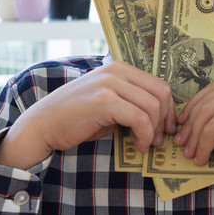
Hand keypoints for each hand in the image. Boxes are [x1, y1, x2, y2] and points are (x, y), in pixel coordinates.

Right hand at [0, 61, 174, 169]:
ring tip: (146, 145)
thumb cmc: (77, 118)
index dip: (168, 109)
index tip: (166, 128)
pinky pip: (139, 118)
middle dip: (164, 120)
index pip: (158, 84)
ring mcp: (110, 84)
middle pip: (160, 93)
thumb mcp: (108, 104)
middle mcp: (116, 71)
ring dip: (154, 130)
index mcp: (119, 68)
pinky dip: (144, 136)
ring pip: (152, 107)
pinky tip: (138, 146)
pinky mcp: (104, 101)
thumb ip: (130, 103)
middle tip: (158, 139)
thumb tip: (160, 118)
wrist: (44, 124)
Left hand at [174, 70, 213, 177]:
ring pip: (205, 115)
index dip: (195, 107)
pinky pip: (210, 129)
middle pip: (207, 100)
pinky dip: (202, 146)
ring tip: (189, 153)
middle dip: (190, 123)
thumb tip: (200, 118)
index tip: (184, 123)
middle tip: (181, 140)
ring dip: (194, 137)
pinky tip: (201, 158)